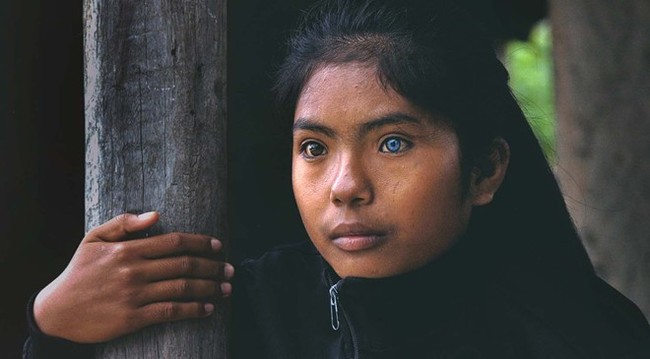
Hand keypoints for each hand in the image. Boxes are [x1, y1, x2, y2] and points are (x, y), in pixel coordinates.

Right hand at [33, 212, 233, 342]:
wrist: (55, 311)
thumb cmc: (78, 272)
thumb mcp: (93, 239)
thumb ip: (124, 223)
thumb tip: (155, 215)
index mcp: (127, 250)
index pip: (174, 242)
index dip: (201, 243)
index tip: (218, 246)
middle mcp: (134, 271)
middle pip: (184, 265)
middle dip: (212, 266)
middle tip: (229, 269)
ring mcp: (134, 295)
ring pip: (182, 288)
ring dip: (209, 287)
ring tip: (226, 287)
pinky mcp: (133, 318)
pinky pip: (170, 312)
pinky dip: (193, 309)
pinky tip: (207, 308)